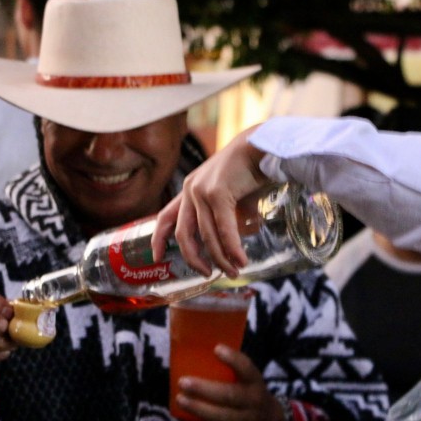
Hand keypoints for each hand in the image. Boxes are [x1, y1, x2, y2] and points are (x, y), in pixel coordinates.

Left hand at [152, 124, 270, 278]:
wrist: (262, 146)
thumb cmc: (250, 170)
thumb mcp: (233, 197)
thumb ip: (229, 217)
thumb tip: (237, 242)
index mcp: (190, 189)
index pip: (166, 216)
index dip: (159, 238)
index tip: (157, 257)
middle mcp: (190, 190)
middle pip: (184, 235)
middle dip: (194, 259)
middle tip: (207, 274)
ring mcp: (201, 191)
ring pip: (207, 236)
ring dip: (220, 258)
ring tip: (233, 271)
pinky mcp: (217, 193)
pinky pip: (224, 230)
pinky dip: (232, 248)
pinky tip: (240, 260)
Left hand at [173, 345, 285, 420]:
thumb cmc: (250, 394)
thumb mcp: (249, 380)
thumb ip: (231, 369)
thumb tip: (199, 350)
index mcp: (256, 382)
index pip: (247, 368)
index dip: (233, 359)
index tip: (216, 348)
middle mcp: (254, 402)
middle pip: (229, 395)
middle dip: (204, 389)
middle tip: (183, 382)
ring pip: (221, 417)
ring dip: (198, 408)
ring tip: (180, 399)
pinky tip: (183, 417)